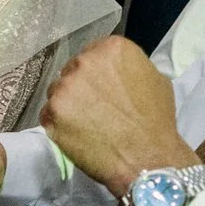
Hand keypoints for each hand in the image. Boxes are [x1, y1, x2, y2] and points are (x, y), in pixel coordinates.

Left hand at [39, 36, 198, 196]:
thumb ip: (130, 67)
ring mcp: (64, 87)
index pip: (93, 53)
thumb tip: (117, 72)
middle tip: (94, 108)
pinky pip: (48, 114)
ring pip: (58, 92)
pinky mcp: (51, 112)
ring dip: (68, 105)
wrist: (146, 157)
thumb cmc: (156, 120)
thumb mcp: (155, 79)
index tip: (102, 87)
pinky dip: (58, 124)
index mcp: (111, 48)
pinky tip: (76, 135)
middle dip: (81, 87)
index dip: (97, 73)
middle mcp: (83, 62)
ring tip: (86, 124)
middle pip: (72, 71)